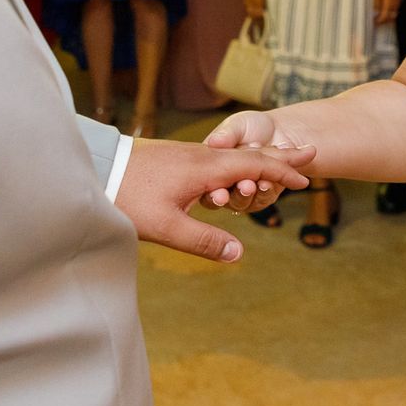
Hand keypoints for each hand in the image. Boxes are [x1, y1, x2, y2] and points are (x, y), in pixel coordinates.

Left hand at [114, 139, 312, 261]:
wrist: (95, 168)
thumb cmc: (127, 198)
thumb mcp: (166, 227)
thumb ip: (204, 241)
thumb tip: (240, 255)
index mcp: (206, 169)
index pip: (255, 166)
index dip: (282, 173)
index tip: (307, 179)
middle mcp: (202, 156)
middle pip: (250, 153)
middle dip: (281, 155)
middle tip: (310, 151)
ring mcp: (189, 154)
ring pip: (235, 154)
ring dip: (261, 157)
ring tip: (279, 162)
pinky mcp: (176, 158)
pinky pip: (219, 156)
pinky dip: (239, 160)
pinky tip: (234, 170)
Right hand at [203, 110, 308, 212]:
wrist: (281, 131)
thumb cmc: (254, 125)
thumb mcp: (238, 125)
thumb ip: (227, 134)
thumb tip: (214, 141)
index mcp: (211, 167)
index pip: (205, 187)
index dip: (211, 195)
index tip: (220, 194)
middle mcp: (224, 184)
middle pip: (223, 200)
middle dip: (233, 196)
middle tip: (245, 187)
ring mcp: (243, 192)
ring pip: (242, 203)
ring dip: (249, 195)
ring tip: (257, 184)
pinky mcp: (263, 195)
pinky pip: (262, 200)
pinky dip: (265, 193)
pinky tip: (268, 183)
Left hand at [374, 0, 401, 24]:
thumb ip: (376, 4)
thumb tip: (375, 11)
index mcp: (389, 4)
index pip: (384, 17)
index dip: (379, 21)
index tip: (374, 23)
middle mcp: (395, 4)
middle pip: (391, 17)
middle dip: (384, 21)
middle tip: (378, 22)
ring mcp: (398, 1)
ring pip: (394, 13)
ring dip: (388, 16)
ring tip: (382, 16)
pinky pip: (396, 7)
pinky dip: (391, 11)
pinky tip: (386, 8)